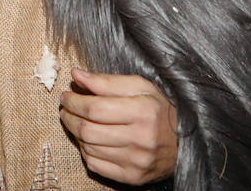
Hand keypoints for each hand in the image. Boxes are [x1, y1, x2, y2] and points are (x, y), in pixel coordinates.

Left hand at [59, 70, 177, 184]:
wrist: (185, 144)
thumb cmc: (160, 111)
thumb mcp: (140, 87)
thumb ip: (107, 81)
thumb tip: (77, 74)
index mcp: (143, 111)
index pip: (95, 108)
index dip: (74, 101)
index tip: (67, 95)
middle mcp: (140, 138)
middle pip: (88, 129)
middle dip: (69, 116)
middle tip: (66, 108)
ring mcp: (136, 161)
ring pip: (88, 147)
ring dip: (75, 133)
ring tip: (76, 121)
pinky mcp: (132, 177)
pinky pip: (95, 165)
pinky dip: (85, 151)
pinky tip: (88, 140)